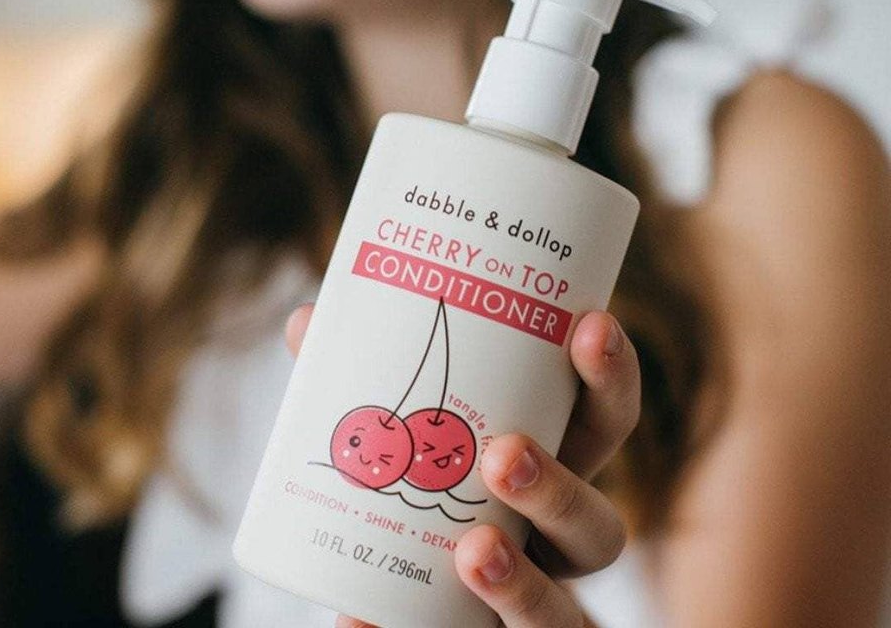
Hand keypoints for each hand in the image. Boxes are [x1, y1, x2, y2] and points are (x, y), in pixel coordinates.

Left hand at [285, 305, 639, 627]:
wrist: (395, 595)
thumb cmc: (415, 491)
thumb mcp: (402, 433)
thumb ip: (364, 379)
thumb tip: (308, 322)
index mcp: (547, 468)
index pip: (605, 423)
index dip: (611, 378)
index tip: (590, 326)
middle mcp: (553, 544)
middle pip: (601, 529)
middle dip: (561, 490)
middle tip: (504, 454)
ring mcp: (530, 606)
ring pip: (566, 617)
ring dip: (525, 586)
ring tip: (473, 550)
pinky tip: (364, 622)